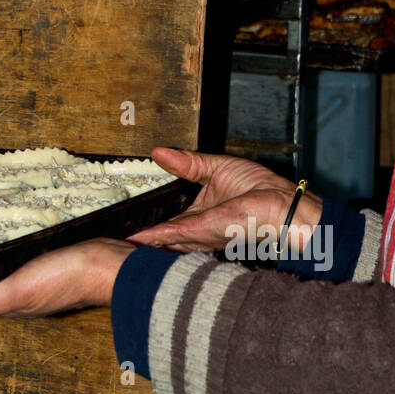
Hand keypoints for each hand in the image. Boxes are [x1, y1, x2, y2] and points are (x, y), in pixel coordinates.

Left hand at [0, 238, 134, 317]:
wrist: (111, 264)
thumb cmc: (66, 279)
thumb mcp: (19, 291)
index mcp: (15, 305)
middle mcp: (28, 294)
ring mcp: (44, 278)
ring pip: (10, 271)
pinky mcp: (58, 260)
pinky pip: (30, 257)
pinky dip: (17, 250)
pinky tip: (14, 239)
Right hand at [128, 146, 322, 253]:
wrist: (281, 204)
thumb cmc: (260, 190)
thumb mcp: (215, 167)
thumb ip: (186, 162)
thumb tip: (159, 152)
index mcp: (199, 216)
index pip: (167, 223)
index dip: (148, 223)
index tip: (125, 224)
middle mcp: (197, 230)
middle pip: (161, 237)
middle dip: (138, 239)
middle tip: (113, 239)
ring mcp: (199, 233)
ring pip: (162, 240)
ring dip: (140, 241)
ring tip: (116, 241)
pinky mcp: (204, 230)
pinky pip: (172, 234)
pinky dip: (153, 236)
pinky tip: (134, 238)